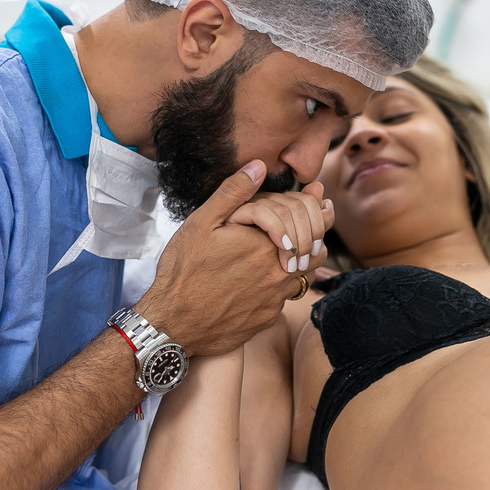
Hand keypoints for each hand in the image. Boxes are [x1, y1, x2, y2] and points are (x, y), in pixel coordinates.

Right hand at [136, 162, 332, 356]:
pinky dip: (275, 288)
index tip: (317, 203)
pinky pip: (283, 300)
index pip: (312, 223)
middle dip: (313, 236)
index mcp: (266, 244)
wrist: (172, 324)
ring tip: (282, 253)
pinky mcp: (266, 319)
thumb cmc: (183, 270)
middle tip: (306, 227)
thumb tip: (259, 166)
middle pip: (316, 250)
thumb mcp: (202, 223)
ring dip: (297, 263)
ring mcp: (275, 300)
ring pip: (302, 276)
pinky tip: (255, 282)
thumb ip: (234, 193)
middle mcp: (278, 273)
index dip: (315, 210)